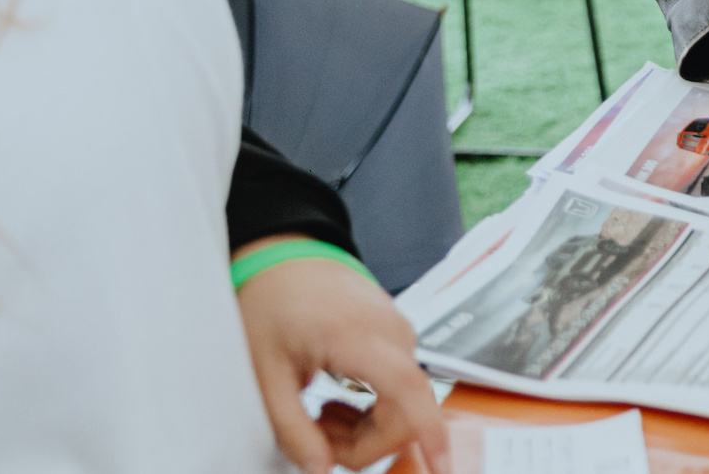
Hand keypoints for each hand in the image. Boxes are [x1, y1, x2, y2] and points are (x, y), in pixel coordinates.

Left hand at [234, 246, 449, 473]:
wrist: (285, 256)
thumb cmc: (271, 304)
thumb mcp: (266, 374)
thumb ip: (292, 428)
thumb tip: (321, 471)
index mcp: (359, 338)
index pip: (409, 392)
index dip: (430, 434)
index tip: (442, 468)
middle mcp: (392, 333)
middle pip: (404, 411)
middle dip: (364, 444)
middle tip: (315, 440)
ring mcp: (399, 331)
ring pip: (401, 403)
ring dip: (365, 428)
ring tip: (318, 418)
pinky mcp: (397, 335)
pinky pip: (398, 386)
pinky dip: (371, 408)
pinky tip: (336, 402)